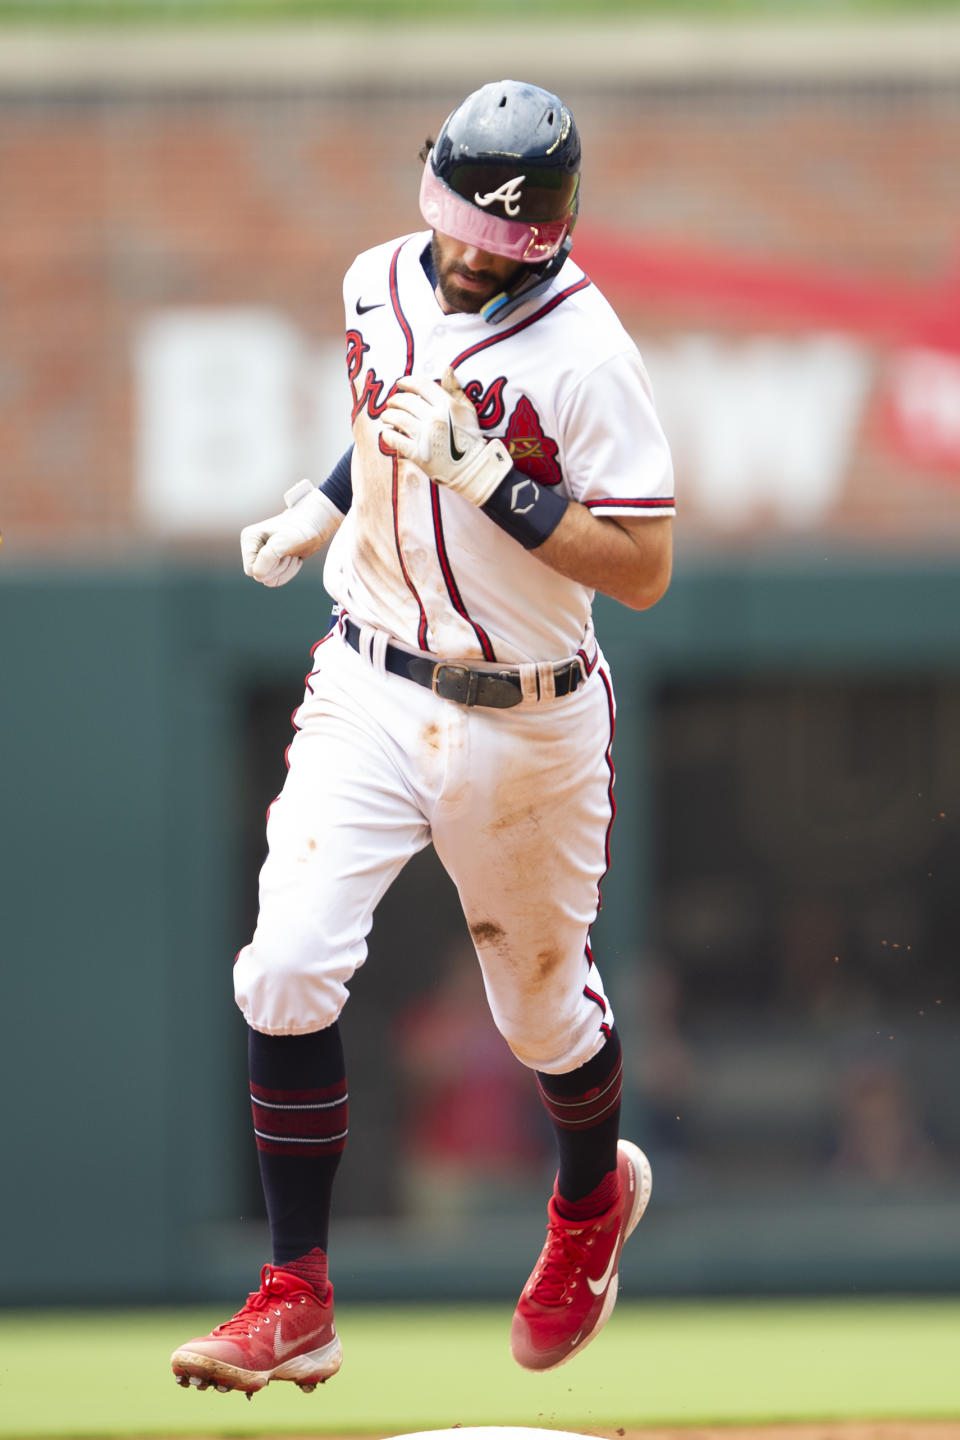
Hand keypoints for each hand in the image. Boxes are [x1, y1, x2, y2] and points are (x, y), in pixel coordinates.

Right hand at [240, 480, 342, 586]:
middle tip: (289, 550)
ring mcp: (261, 557)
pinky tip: (293, 557)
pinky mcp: (271, 564)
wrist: (314, 526)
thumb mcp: (285, 541)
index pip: (251, 569)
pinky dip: (289, 571)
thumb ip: (269, 556)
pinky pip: (276, 580)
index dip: (269, 566)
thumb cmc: (300, 529)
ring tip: (292, 552)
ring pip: (269, 580)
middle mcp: (252, 548)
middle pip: (261, 576)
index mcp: (249, 538)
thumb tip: (257, 574)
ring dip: (286, 569)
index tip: (282, 550)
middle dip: (279, 567)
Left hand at [380, 368, 512, 505]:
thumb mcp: (468, 410)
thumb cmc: (471, 439)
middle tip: (391, 403)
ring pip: (397, 418)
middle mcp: (435, 418)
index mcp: (447, 405)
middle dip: (395, 400)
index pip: (421, 385)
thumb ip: (455, 390)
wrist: (473, 469)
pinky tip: (387, 433)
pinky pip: (395, 439)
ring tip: (386, 416)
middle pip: (406, 401)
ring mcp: (425, 436)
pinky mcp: (418, 454)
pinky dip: (388, 434)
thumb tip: (447, 369)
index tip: (400, 383)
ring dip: (388, 415)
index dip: (407, 382)